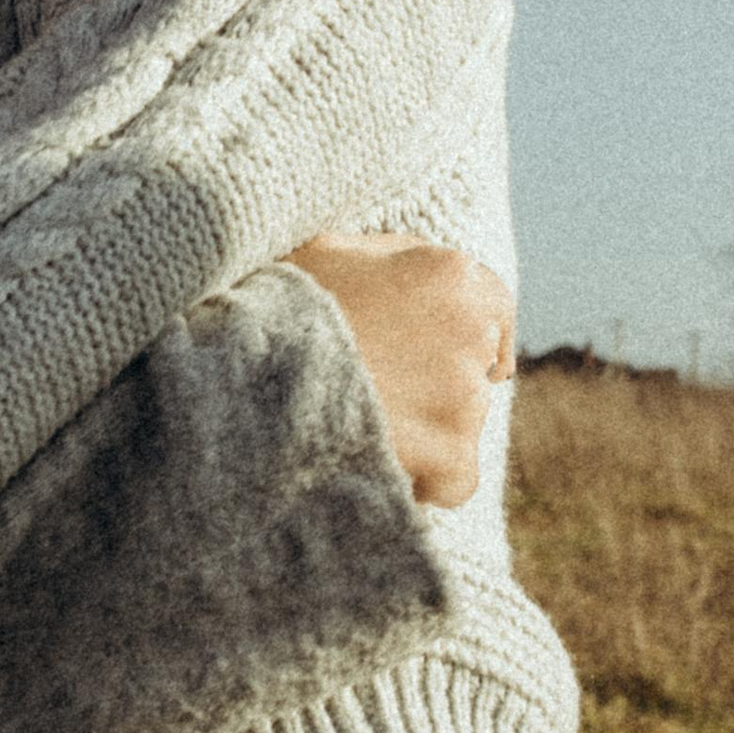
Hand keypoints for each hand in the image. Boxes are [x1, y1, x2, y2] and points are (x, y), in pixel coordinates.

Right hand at [284, 236, 515, 507]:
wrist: (240, 379)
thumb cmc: (275, 306)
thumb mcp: (330, 251)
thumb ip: (390, 259)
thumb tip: (414, 271)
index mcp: (451, 276)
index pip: (493, 306)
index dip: (457, 331)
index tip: (431, 349)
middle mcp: (471, 335)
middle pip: (472, 368)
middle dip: (433, 381)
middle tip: (370, 389)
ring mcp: (466, 401)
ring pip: (458, 425)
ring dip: (419, 431)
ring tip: (353, 425)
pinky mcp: (453, 458)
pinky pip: (454, 480)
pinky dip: (421, 481)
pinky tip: (371, 464)